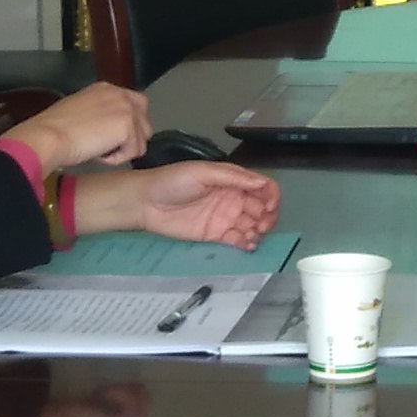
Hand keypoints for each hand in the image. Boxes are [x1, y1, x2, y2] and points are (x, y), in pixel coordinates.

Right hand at [0, 82, 153, 175]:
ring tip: (97, 150)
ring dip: (122, 151)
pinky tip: (98, 154)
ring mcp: (127, 109)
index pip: (134, 105)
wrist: (49, 136)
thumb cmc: (53, 130)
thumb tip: (105, 128)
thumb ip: (97, 112)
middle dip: (131, 139)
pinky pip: (133, 152)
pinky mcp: (129, 127)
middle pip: (144, 122)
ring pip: (140, 140)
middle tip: (107, 148)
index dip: (126, 125)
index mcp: (106, 89)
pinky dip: (116, 159)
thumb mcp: (78, 110)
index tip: (108, 137)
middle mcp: (120, 94)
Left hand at [76, 160, 281, 246]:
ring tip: (252, 235)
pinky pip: (238, 239)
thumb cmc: (173, 181)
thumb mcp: (203, 172)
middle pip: (262, 208)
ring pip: (253, 225)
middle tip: (261, 225)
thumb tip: (262, 184)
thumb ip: (233, 177)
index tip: (269, 207)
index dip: (271, 196)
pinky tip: (247, 245)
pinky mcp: (216, 234)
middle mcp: (233, 198)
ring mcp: (226, 217)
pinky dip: (247, 243)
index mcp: (232, 180)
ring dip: (259, 231)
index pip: (262, 187)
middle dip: (268, 217)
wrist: (145, 202)